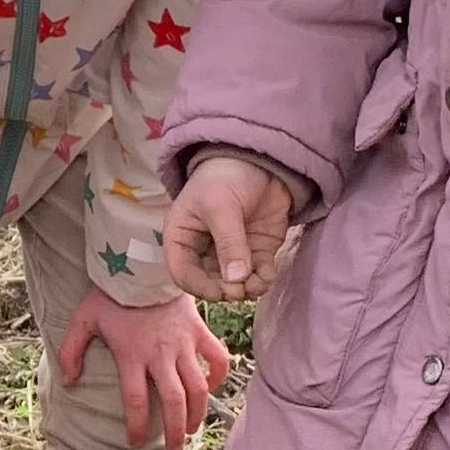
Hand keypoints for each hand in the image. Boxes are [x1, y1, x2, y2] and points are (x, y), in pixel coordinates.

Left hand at [59, 289, 232, 449]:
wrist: (142, 261)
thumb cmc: (111, 293)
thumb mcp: (82, 319)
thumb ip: (70, 351)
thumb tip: (69, 382)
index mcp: (132, 355)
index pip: (135, 401)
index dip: (136, 426)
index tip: (135, 442)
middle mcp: (160, 354)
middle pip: (173, 402)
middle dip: (173, 430)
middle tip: (172, 447)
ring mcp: (183, 343)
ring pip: (198, 387)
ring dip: (197, 413)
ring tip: (190, 428)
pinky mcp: (200, 330)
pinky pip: (217, 358)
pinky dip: (217, 375)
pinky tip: (210, 387)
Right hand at [165, 155, 295, 302]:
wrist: (261, 158)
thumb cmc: (225, 176)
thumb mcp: (220, 206)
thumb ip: (228, 243)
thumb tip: (236, 279)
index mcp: (182, 238)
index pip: (182, 272)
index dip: (199, 286)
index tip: (219, 291)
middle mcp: (203, 251)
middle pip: (209, 282)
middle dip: (225, 290)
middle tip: (240, 289)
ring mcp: (231, 253)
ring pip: (234, 284)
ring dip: (246, 289)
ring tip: (257, 284)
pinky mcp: (256, 252)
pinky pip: (257, 275)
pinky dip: (263, 281)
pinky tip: (267, 276)